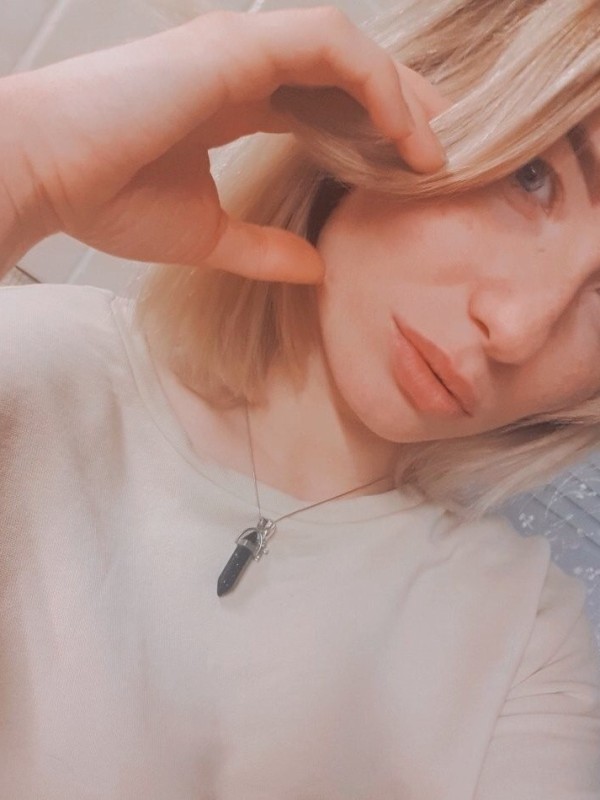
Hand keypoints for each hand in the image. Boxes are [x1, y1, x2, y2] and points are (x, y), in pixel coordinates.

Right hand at [4, 6, 446, 281]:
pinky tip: (401, 130)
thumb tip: (316, 268)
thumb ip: (263, 248)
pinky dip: (375, 82)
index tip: (411, 170)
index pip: (323, 100)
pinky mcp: (235, 45)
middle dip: (402, 107)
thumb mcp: (207, 235)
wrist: (45, 175)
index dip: (373, 128)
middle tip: (443, 154)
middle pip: (347, 70)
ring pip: (350, 49)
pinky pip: (331, 47)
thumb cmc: (106, 198)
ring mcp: (239, 47)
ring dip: (400, 94)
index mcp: (234, 98)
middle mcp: (242, 64)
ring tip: (434, 149)